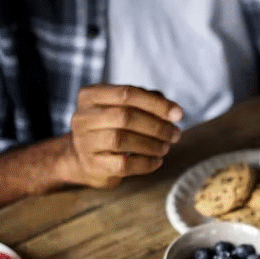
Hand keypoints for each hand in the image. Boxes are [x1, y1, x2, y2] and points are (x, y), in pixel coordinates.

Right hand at [65, 85, 182, 187]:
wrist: (81, 158)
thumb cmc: (110, 128)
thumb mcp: (122, 108)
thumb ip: (147, 101)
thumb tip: (174, 110)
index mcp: (90, 96)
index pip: (126, 93)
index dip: (156, 104)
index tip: (178, 114)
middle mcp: (83, 117)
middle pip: (125, 116)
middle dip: (156, 126)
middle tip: (175, 134)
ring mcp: (84, 142)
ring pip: (121, 140)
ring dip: (151, 144)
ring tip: (166, 147)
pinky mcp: (92, 165)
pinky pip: (123, 164)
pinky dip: (145, 163)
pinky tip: (156, 161)